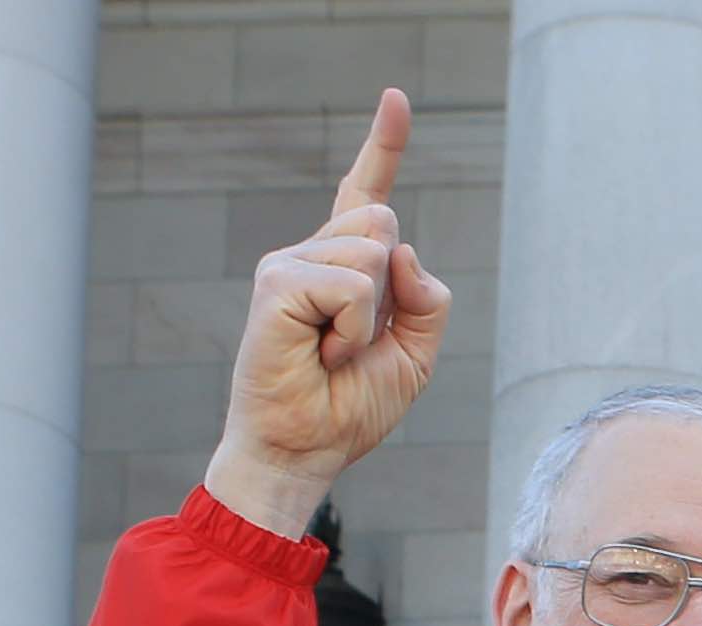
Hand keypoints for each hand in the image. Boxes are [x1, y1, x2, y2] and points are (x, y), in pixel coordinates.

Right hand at [204, 90, 450, 537]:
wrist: (306, 451)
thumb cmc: (349, 407)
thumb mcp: (415, 355)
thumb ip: (426, 300)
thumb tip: (401, 249)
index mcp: (344, 265)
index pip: (366, 193)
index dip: (384, 146)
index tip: (396, 98)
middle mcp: (310, 254)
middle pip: (385, 220)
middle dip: (392, 286)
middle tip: (354, 341)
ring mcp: (288, 264)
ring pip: (374, 252)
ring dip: (371, 320)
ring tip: (334, 352)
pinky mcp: (276, 284)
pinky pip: (355, 286)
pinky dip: (354, 329)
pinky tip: (322, 353)